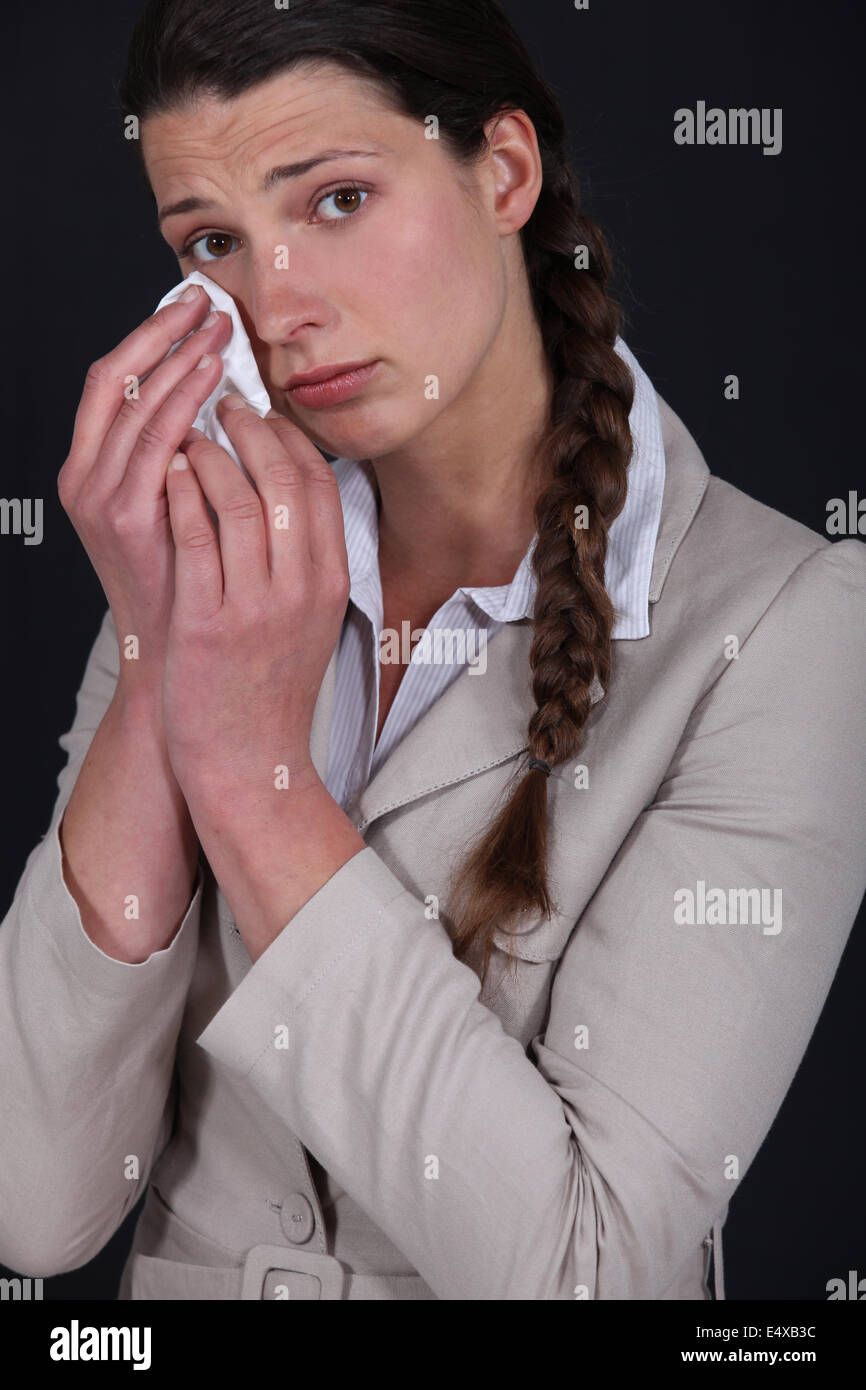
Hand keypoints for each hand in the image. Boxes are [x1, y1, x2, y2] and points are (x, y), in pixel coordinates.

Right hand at [57, 285, 232, 689]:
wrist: (175, 660)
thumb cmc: (190, 588)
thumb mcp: (180, 514)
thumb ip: (187, 462)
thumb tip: (225, 404)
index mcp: (93, 470)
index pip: (115, 383)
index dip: (150, 337)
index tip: (192, 305)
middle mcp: (85, 478)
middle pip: (116, 380)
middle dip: (162, 334)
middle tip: (208, 301)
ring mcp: (100, 498)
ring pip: (136, 407)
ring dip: (179, 361)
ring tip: (218, 331)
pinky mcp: (124, 519)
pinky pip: (154, 447)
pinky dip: (183, 408)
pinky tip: (215, 385)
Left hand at [161, 396, 350, 809]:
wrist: (251, 758)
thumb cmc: (272, 685)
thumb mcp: (313, 619)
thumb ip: (309, 557)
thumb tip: (292, 486)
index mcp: (331, 581)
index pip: (319, 483)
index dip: (288, 436)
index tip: (261, 416)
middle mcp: (300, 588)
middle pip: (283, 478)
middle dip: (249, 428)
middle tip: (222, 408)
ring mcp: (255, 605)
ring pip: (236, 497)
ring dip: (209, 452)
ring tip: (188, 437)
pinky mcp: (207, 622)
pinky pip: (194, 535)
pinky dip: (181, 491)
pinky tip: (170, 473)